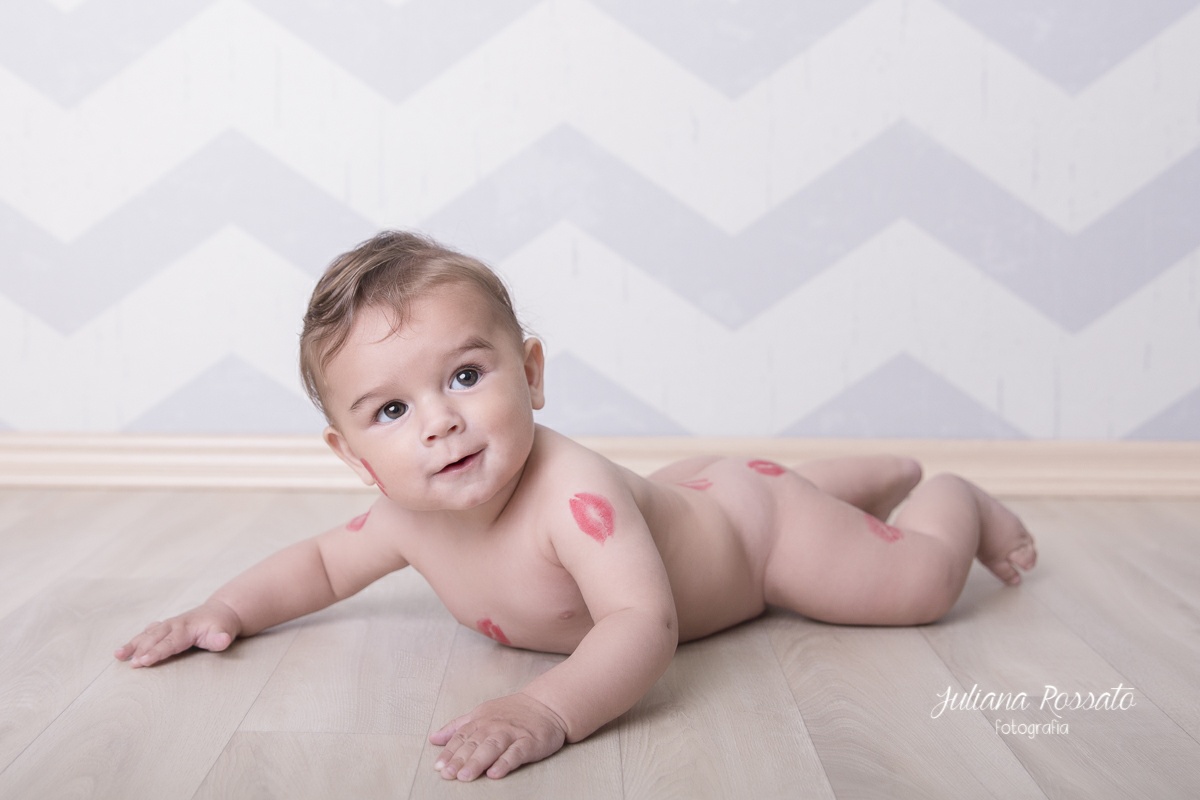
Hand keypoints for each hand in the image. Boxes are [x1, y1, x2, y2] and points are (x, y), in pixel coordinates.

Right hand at [114, 599, 242, 667]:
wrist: (220, 612)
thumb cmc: (221, 625)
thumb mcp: (225, 631)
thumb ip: (221, 638)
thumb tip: (223, 640)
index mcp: (186, 628)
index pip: (170, 642)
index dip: (157, 651)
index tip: (144, 660)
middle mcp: (174, 625)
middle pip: (155, 638)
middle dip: (141, 650)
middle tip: (131, 663)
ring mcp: (167, 625)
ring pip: (147, 635)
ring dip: (133, 645)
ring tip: (118, 655)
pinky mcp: (164, 628)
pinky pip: (147, 633)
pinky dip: (135, 641)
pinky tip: (122, 651)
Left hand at [429, 692, 568, 780]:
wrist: (546, 705)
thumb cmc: (512, 712)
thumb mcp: (481, 714)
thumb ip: (457, 727)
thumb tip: (434, 739)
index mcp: (481, 720)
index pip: (461, 737)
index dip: (449, 752)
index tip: (438, 767)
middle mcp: (494, 726)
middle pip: (474, 744)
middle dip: (459, 760)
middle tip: (448, 775)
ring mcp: (512, 733)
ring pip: (492, 748)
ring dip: (477, 762)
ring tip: (465, 776)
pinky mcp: (529, 742)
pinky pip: (516, 753)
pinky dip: (505, 763)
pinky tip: (495, 773)